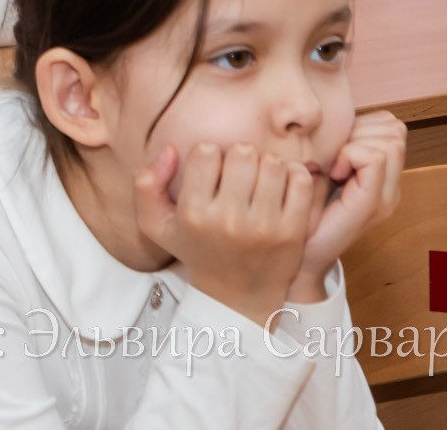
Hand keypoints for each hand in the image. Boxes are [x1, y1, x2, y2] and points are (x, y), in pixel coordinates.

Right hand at [134, 142, 312, 325]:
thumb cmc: (196, 250)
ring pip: (272, 163)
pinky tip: (282, 187)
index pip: (206, 152)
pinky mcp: (294, 231)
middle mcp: (228, 221)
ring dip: (267, 165)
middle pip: (242, 152)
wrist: (238, 295)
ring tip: (260, 179)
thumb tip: (171, 151)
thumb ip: (146, 185)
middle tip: (240, 172)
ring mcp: (264, 227)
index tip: (213, 171)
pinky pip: (300, 180)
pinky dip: (294, 175)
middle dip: (240, 155)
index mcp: (193, 214)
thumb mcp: (156, 225)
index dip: (210, 154)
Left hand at [296, 113, 405, 290]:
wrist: (298, 258)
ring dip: (355, 143)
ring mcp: (386, 198)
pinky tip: (334, 173)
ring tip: (334, 166)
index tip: (336, 147)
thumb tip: (331, 118)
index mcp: (381, 178)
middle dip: (361, 130)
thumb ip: (335, 148)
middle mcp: (390, 187)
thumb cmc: (301, 213)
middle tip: (335, 156)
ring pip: (389, 140)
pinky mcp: (372, 205)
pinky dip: (351, 155)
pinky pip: (374, 158)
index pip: (391, 125)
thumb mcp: (320, 171)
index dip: (362, 124)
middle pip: (394, 129)